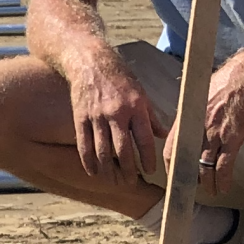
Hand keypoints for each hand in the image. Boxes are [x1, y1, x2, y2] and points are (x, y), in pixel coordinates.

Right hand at [67, 56, 162, 185]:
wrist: (89, 61)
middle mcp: (116, 113)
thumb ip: (151, 116)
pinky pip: (84, 145)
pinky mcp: (80, 118)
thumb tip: (163, 134)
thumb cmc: (119, 77)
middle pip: (123, 149)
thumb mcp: (140, 92)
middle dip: (128, 170)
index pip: (144, 138)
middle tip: (130, 182)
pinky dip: (88, 161)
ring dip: (108, 170)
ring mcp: (96, 116)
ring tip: (114, 180)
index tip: (150, 170)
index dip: (147, 158)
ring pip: (102, 151)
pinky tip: (93, 172)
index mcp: (135, 106)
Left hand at [174, 55, 243, 196]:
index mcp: (186, 119)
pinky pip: (224, 166)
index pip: (171, 148)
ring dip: (207, 183)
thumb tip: (190, 121)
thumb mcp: (200, 96)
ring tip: (209, 191)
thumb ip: (193, 113)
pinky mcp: (232, 139)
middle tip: (190, 187)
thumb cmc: (225, 83)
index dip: (171, 165)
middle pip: (185, 162)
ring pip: (204, 168)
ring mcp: (214, 135)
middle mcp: (196, 130)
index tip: (174, 174)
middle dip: (187, 178)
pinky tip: (223, 188)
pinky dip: (222, 180)